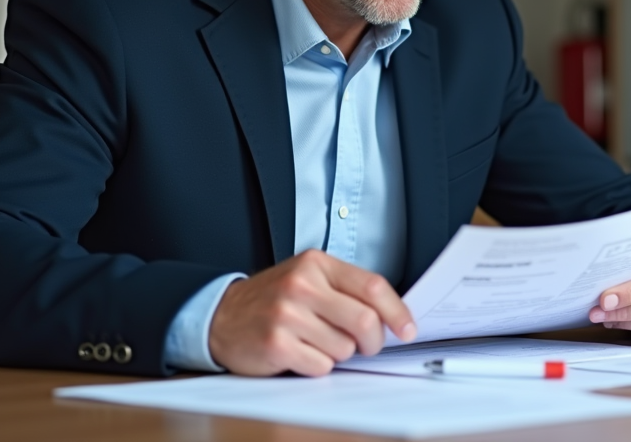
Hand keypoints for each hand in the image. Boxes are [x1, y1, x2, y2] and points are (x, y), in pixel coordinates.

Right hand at [208, 249, 416, 375]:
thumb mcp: (309, 279)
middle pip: (365, 321)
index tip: (408, 330)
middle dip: (373, 342)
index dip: (397, 312)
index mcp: (316, 264)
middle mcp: (302, 284)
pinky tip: (300, 352)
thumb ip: (346, 290)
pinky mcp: (276, 343)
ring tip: (317, 342)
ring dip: (338, 353)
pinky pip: (321, 366)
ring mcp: (288, 314)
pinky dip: (317, 365)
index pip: (372, 286)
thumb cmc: (275, 300)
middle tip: (367, 346)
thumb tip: (392, 317)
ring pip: (345, 348)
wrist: (222, 316)